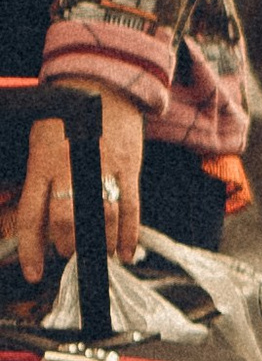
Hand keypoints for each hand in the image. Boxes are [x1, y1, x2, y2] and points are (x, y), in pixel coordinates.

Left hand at [15, 88, 144, 281]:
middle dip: (68, 245)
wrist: (103, 86)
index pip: (32, 216)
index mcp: (43, 164)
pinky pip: (131, 208)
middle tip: (71, 252)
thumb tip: (42, 225)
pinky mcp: (129, 166)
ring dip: (100, 243)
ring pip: (101, 218)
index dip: (32, 251)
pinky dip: (129, 236)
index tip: (35, 274)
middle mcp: (70, 167)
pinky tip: (126, 254)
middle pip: (66, 219)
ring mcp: (102, 167)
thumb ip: (41, 182)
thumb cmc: (67, 119)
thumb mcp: (40, 146)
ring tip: (99, 252)